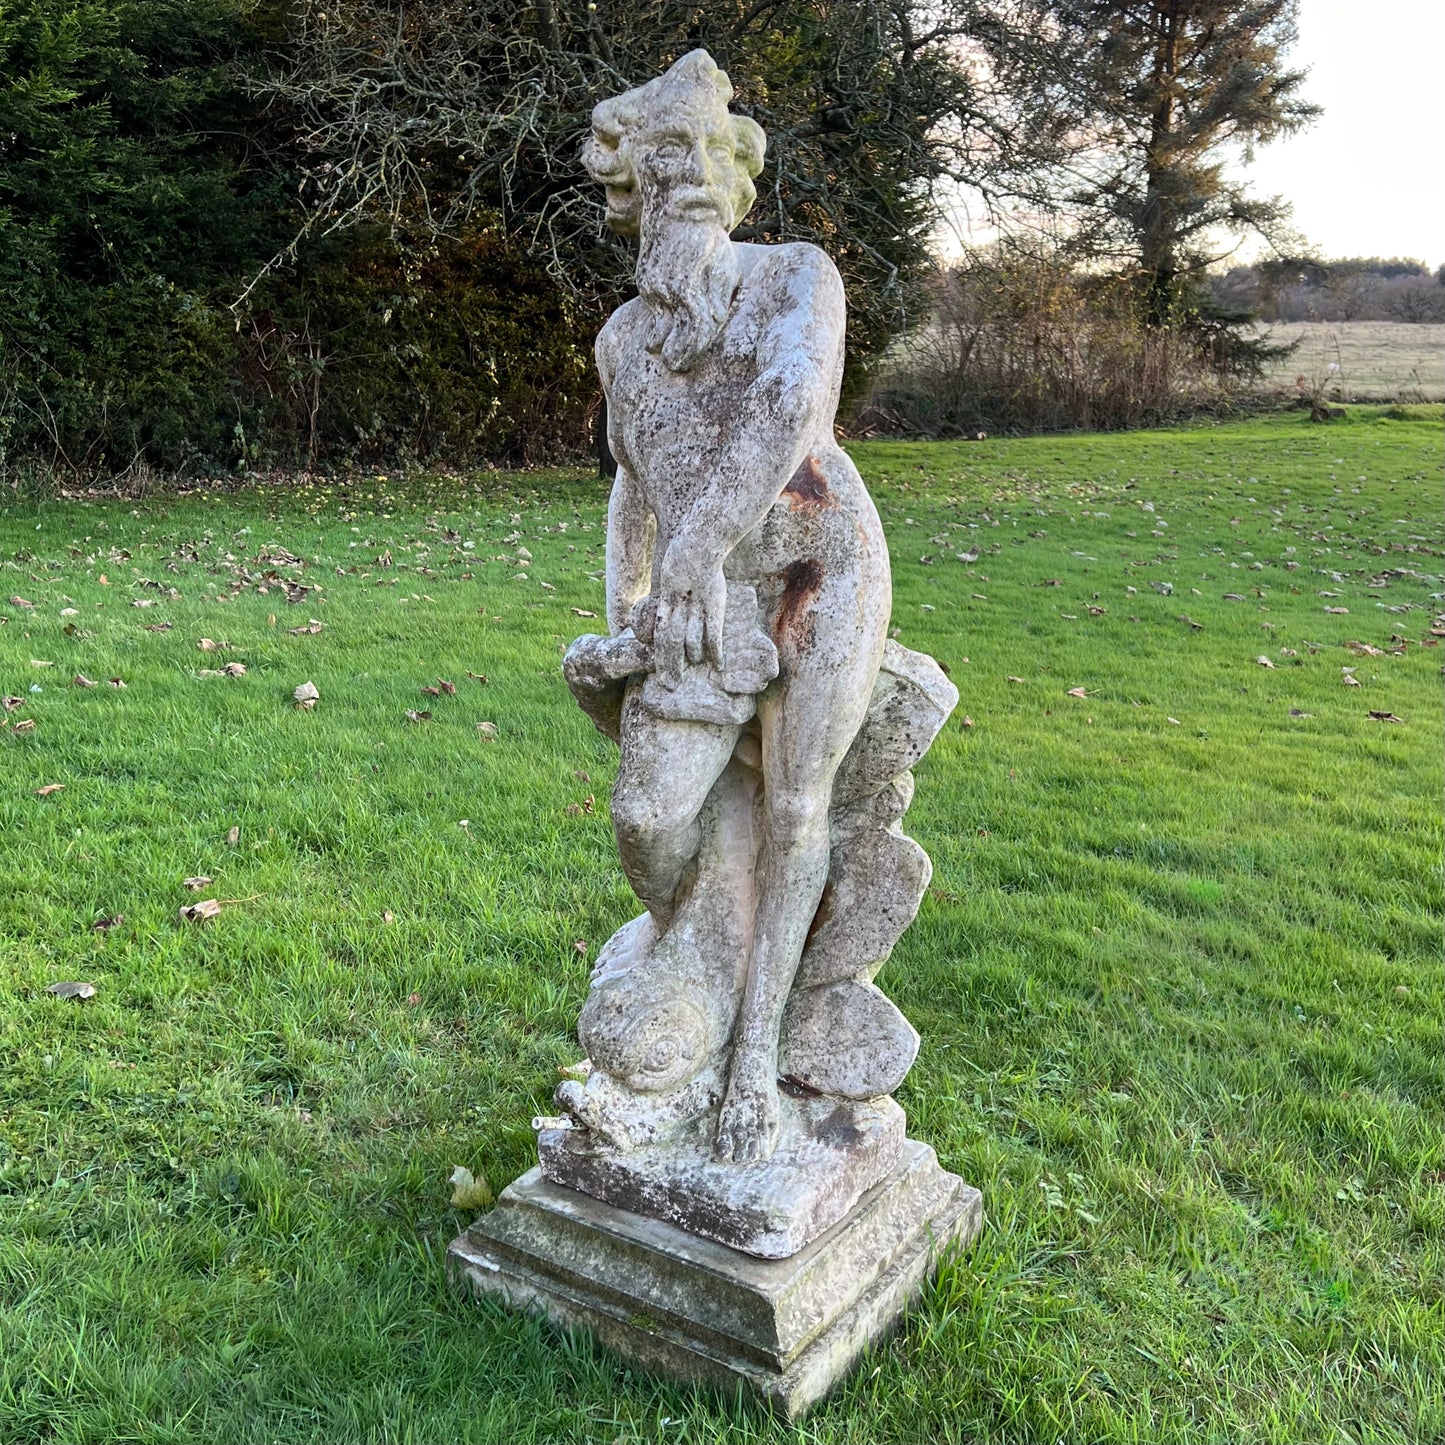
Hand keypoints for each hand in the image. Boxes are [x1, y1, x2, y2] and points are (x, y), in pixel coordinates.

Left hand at [654, 542, 726, 682]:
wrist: (702, 538)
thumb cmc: (691, 547)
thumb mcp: (676, 567)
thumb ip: (673, 585)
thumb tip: (669, 596)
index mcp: (667, 598)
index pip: (658, 631)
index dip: (658, 651)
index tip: (657, 669)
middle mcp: (679, 605)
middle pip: (670, 640)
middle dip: (669, 663)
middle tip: (669, 684)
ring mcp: (695, 605)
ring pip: (689, 638)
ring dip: (689, 657)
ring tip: (691, 673)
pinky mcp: (713, 603)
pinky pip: (714, 631)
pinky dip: (715, 649)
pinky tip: (719, 665)